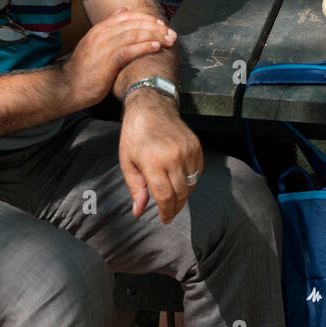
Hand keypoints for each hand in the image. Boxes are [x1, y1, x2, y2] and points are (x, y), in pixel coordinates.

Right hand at [61, 7, 175, 108]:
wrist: (68, 86)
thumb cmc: (85, 68)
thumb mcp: (94, 43)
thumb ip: (108, 27)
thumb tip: (122, 10)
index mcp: (100, 29)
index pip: (128, 16)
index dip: (147, 19)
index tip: (161, 25)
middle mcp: (102, 34)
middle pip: (135, 23)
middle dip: (156, 27)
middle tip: (171, 33)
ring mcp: (105, 47)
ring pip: (135, 34)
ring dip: (155, 36)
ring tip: (168, 40)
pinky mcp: (108, 61)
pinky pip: (130, 50)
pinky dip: (145, 47)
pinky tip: (156, 47)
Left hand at [118, 91, 203, 221]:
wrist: (151, 107)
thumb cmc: (135, 135)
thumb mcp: (127, 162)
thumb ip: (136, 188)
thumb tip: (139, 211)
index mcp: (153, 163)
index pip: (165, 196)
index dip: (166, 212)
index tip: (164, 219)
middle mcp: (173, 157)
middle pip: (181, 193)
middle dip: (175, 206)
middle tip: (169, 211)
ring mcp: (187, 151)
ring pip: (191, 184)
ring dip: (183, 194)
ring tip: (174, 196)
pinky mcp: (196, 146)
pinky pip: (198, 172)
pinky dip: (191, 180)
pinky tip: (180, 179)